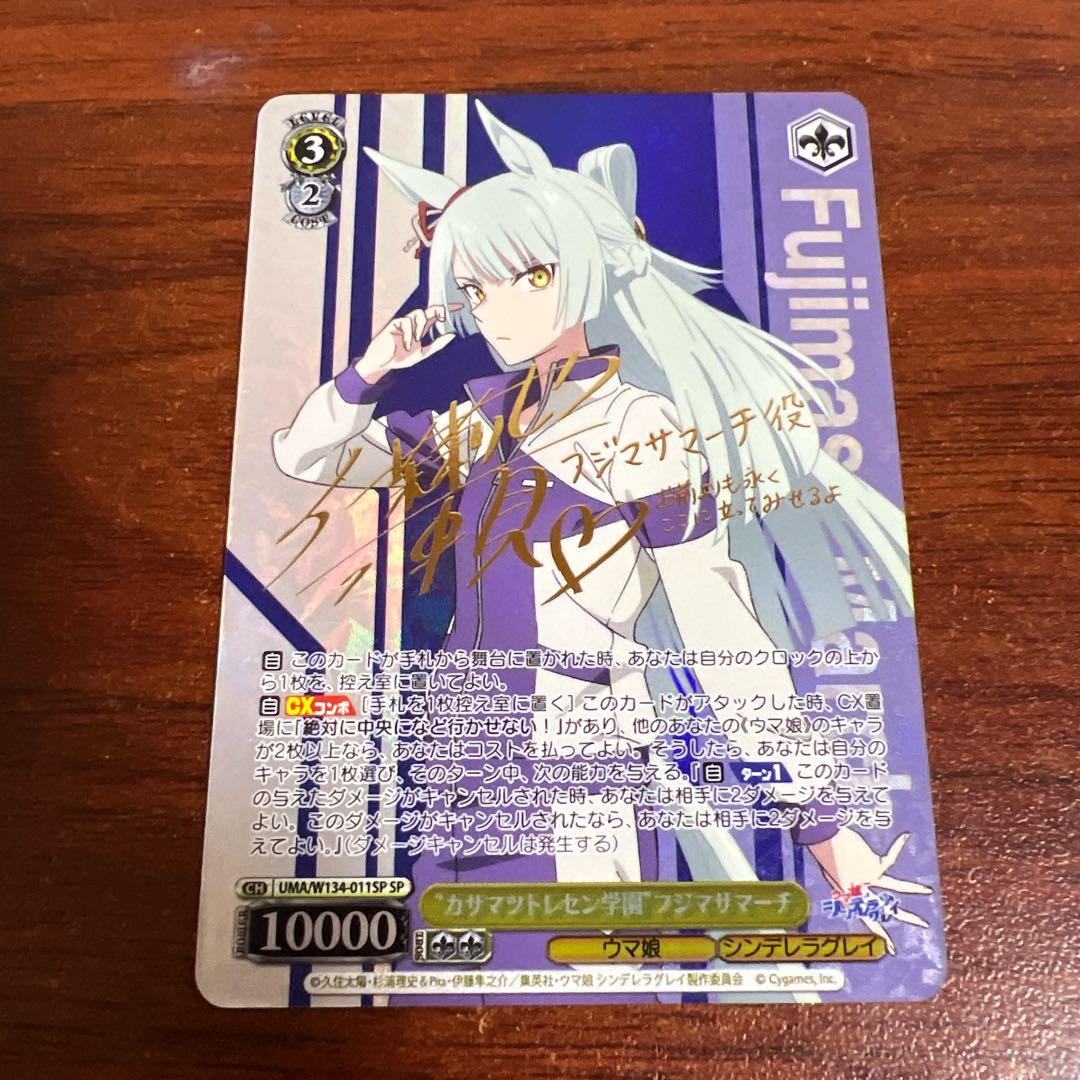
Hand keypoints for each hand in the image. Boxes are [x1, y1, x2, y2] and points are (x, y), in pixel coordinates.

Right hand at [354, 303, 462, 383]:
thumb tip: (452, 335)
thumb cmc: (400, 358)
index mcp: (422, 329)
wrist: (382, 363)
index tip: (460, 306)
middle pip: (430, 309)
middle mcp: (414, 323)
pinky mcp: (394, 323)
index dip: (447, 309)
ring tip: (416, 341)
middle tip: (443, 317)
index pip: (436, 315)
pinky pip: (406, 321)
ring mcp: (404, 322)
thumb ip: (437, 345)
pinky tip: (406, 345)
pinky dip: (409, 334)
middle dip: (438, 310)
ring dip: (420, 326)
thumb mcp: (422, 354)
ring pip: (418, 313)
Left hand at [808, 827, 931, 953]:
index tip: (891, 949)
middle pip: (887, 908)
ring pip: (896, 887)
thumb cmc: (823, 849)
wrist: (820, 836)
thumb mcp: (833, 869)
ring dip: (914, 889)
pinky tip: (905, 837)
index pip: (868, 919)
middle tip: (924, 924)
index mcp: (849, 895)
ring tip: (929, 891)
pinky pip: (891, 857)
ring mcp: (867, 880)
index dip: (880, 933)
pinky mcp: (873, 866)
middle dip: (906, 916)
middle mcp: (859, 891)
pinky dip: (897, 845)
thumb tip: (868, 875)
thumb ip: (848, 878)